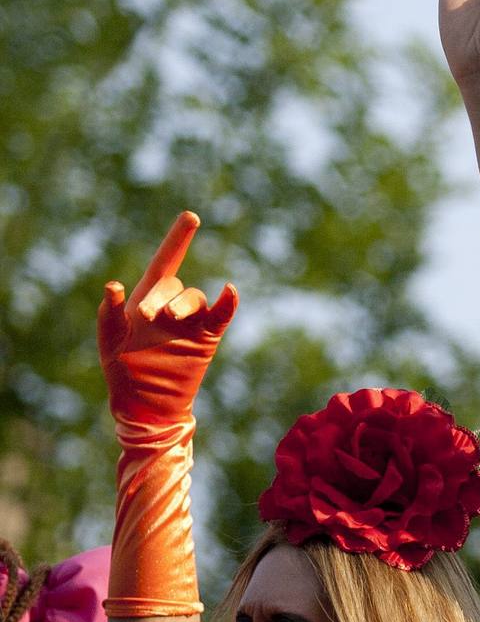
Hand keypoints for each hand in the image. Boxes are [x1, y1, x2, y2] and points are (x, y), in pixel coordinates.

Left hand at [98, 211, 237, 427]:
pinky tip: (229, 292)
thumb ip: (109, 313)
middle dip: (160, 295)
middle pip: (173, 284)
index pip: (165, 262)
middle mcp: (170, 307)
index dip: (178, 240)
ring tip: (169, 320)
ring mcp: (191, 322)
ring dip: (183, 303)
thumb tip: (114, 284)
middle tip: (148, 316)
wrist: (146, 405)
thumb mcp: (109, 341)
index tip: (192, 217)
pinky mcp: (207, 338)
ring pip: (194, 298)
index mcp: (144, 301)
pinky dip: (227, 303)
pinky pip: (220, 315)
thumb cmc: (123, 372)